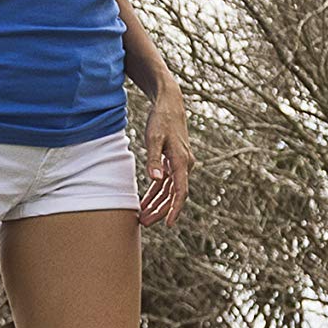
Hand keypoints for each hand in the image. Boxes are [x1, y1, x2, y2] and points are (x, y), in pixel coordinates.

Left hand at [140, 84, 190, 227]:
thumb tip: (155, 180)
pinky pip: (165, 183)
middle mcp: (184, 165)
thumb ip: (154, 159)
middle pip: (174, 195)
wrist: (169, 104)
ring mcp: (179, 164)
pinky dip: (156, 193)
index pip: (181, 191)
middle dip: (160, 210)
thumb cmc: (161, 120)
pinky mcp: (173, 161)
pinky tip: (145, 202)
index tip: (168, 224)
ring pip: (169, 191)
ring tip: (143, 217)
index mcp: (182, 162)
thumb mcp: (154, 139)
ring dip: (157, 204)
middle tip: (145, 223)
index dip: (175, 209)